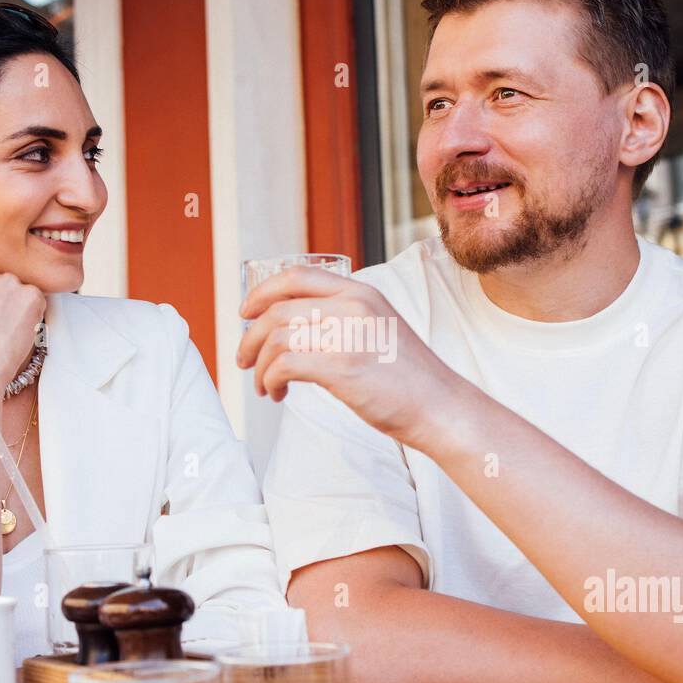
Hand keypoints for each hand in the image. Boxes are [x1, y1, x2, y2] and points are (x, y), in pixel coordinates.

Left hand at [236, 266, 461, 447]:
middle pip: (278, 310)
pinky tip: (277, 393)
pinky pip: (283, 365)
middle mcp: (352, 306)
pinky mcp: (341, 367)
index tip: (246, 312)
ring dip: (259, 365)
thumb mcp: (379, 327)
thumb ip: (345, 318)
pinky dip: (269, 380)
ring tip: (264, 386)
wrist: (440, 406)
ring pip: (276, 338)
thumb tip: (298, 330)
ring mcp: (347, 335)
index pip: (297, 276)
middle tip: (243, 360)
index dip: (263, 292)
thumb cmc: (409, 377)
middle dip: (251, 338)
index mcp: (360, 291)